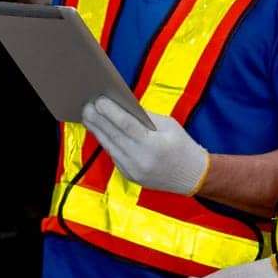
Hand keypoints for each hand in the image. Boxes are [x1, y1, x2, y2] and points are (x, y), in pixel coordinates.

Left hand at [80, 95, 209, 195]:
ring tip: (88, 116)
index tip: (99, 100)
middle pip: (113, 136)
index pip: (126, 125)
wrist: (192, 177)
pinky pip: (114, 155)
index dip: (111, 112)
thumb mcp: (169, 125)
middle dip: (98, 119)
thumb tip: (121, 104)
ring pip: (110, 146)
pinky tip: (99, 130)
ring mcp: (134, 170)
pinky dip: (107, 141)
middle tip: (86, 105)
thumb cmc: (182, 146)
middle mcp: (141, 160)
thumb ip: (144, 116)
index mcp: (154, 145)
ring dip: (97, 130)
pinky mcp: (129, 176)